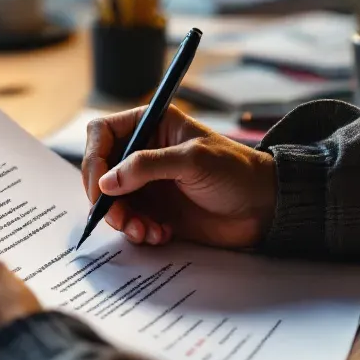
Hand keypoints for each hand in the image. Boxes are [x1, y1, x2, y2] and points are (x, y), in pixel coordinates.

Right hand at [82, 105, 276, 248]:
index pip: (102, 133)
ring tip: (145, 231)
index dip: (94, 159)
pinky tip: (161, 234)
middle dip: (106, 198)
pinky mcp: (155, 210)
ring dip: (123, 220)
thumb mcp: (192, 161)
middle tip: (119, 218)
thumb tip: (106, 182)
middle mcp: (143, 152)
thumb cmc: (236, 171)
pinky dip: (138, 231)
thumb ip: (147, 167)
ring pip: (112, 201)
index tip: (100, 187)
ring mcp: (147, 183)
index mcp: (150, 126)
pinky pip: (130, 221)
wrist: (265, 207)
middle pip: (101, 171)